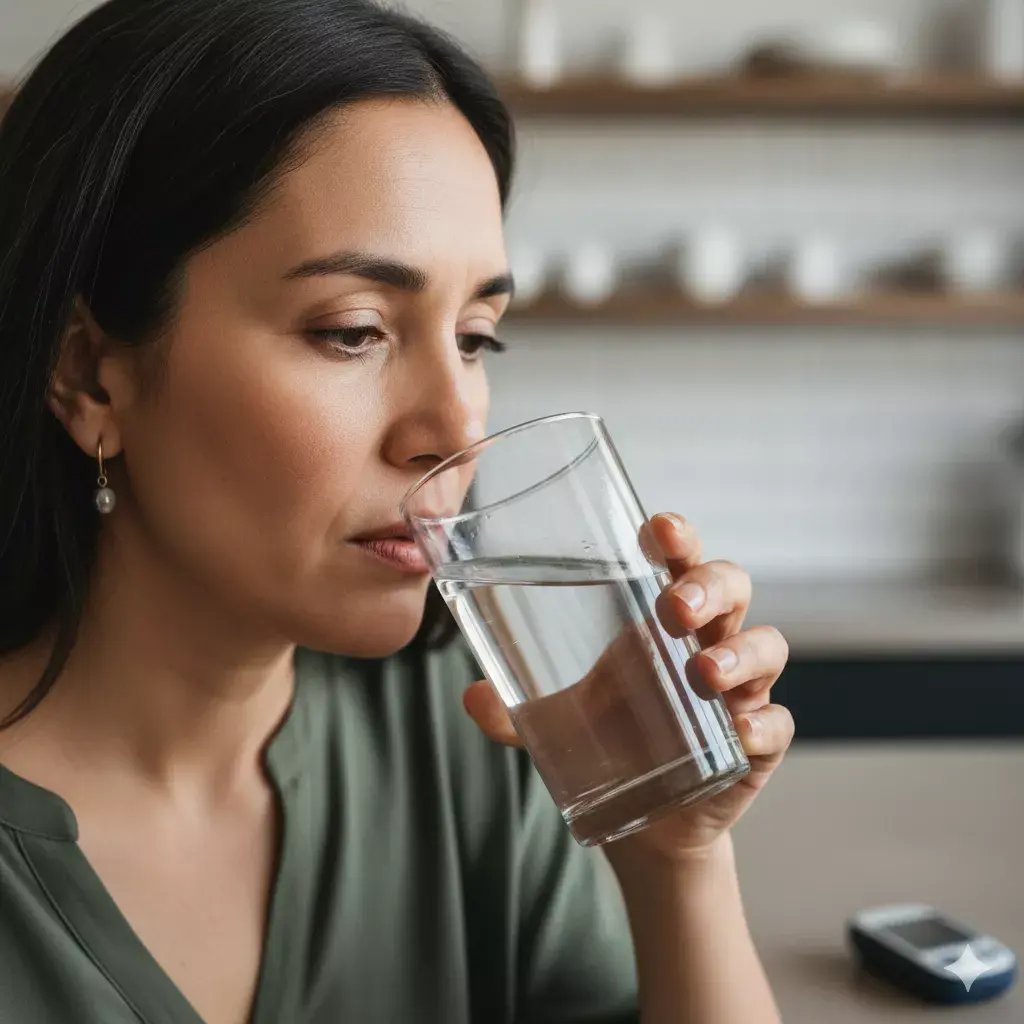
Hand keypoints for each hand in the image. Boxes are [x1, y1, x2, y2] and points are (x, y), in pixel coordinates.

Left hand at [462, 512, 792, 864]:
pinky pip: (776, 725)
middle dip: (708, 586)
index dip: (678, 537)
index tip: (658, 528)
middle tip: (674, 608)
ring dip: (740, 653)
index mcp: (661, 620)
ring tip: (703, 673)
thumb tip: (471, 694)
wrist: (647, 820)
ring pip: (766, 646)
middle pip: (732, 586)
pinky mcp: (755, 745)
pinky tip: (736, 732)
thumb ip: (513, 710)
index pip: (680, 560)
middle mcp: (708, 642)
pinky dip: (761, 724)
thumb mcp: (557, 722)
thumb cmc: (611, 742)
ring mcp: (739, 691)